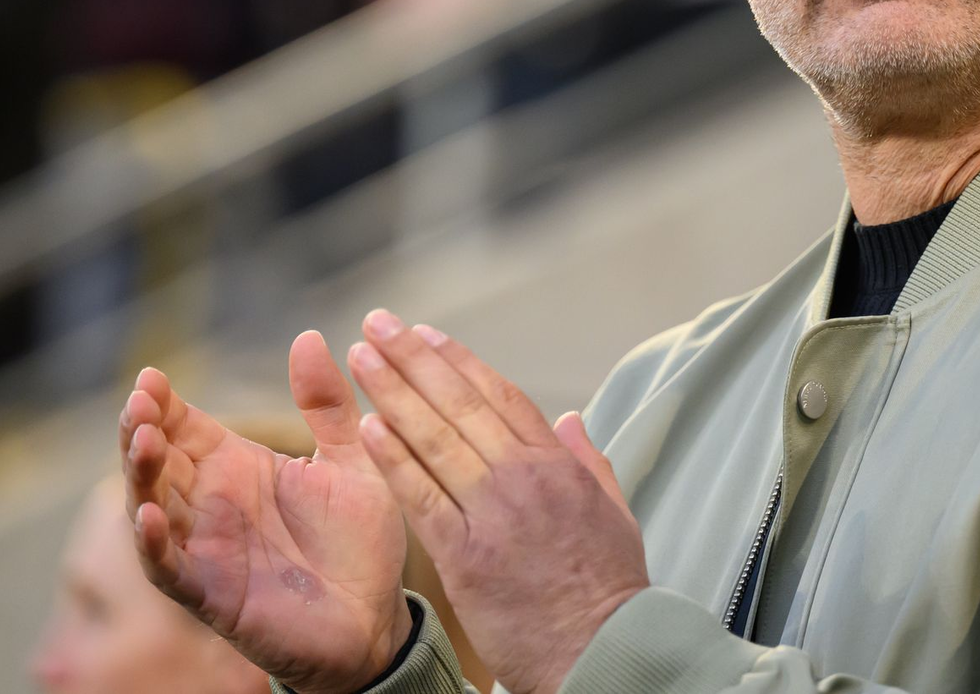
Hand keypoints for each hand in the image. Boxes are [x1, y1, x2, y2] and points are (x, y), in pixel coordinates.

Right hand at [120, 330, 412, 693]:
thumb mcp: (352, 459)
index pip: (187, 426)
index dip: (165, 402)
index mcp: (240, 467)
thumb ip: (328, 403)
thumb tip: (310, 335)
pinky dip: (153, 543)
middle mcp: (213, 503)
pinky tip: (150, 515)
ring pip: (152, 506)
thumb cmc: (360, 541)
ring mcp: (207, 549)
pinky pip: (170, 569)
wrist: (378, 620)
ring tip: (141, 439)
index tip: (152, 375)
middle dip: (140, 428)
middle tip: (139, 401)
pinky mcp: (212, 594)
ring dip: (141, 474)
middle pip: (158, 459)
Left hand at [348, 312, 648, 693]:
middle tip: (377, 323)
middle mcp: (523, 477)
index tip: (425, 332)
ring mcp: (493, 513)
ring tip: (362, 356)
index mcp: (556, 464)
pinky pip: (422, 496)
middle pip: (459, 402)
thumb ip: (589, 461)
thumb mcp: (616, 515)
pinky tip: (368, 425)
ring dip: (393, 391)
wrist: (606, 657)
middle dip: (413, 357)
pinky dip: (394, 458)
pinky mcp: (466, 556)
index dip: (457, 359)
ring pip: (435, 437)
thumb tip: (569, 419)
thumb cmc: (610, 591)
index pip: (499, 394)